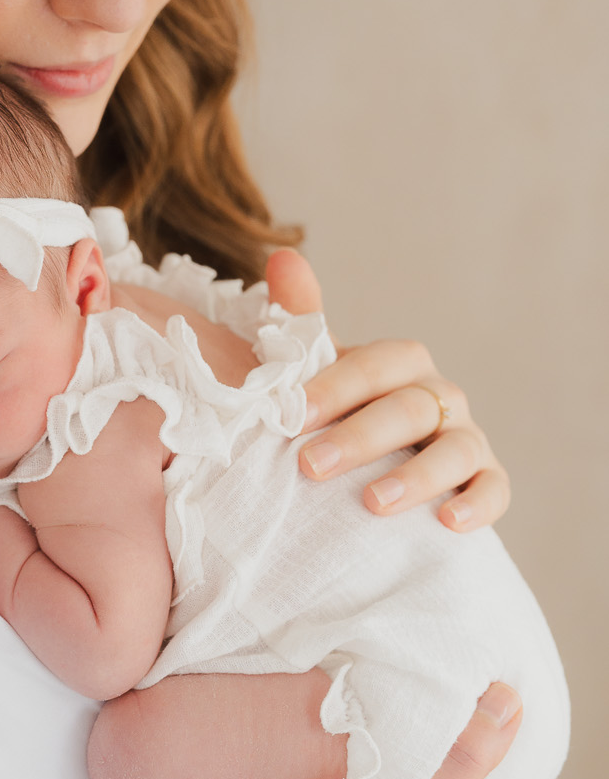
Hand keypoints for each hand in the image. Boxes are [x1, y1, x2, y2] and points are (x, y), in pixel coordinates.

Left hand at [264, 247, 510, 531]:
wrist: (370, 474)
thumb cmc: (340, 417)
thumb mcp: (318, 374)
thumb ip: (303, 322)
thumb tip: (284, 256)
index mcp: (399, 366)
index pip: (376, 365)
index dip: (336, 386)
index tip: (293, 416)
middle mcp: (439, 395)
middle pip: (411, 408)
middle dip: (361, 437)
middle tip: (310, 466)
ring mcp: (467, 438)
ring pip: (456, 449)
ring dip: (417, 476)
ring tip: (374, 504)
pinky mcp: (486, 481)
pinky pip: (495, 489)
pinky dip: (476, 504)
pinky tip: (447, 522)